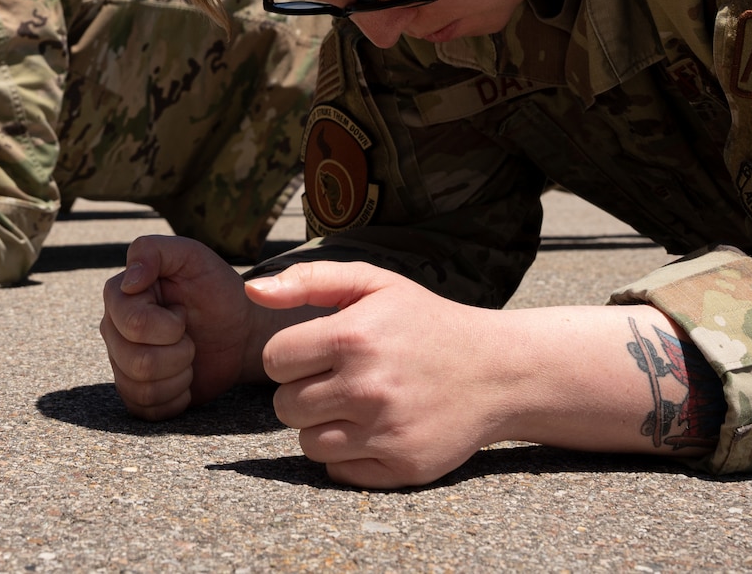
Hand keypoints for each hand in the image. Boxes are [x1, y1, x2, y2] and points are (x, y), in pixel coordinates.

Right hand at [99, 235, 283, 420]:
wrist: (240, 332)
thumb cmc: (216, 290)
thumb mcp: (192, 257)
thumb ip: (154, 251)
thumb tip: (129, 280)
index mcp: (120, 295)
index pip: (133, 323)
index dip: (169, 326)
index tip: (183, 312)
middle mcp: (113, 330)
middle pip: (136, 361)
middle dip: (179, 352)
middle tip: (190, 337)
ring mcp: (121, 364)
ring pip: (141, 388)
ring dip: (180, 375)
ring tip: (189, 357)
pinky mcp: (136, 394)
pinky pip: (147, 410)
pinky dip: (176, 399)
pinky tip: (185, 380)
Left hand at [248, 262, 523, 488]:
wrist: (499, 370)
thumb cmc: (426, 322)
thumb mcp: (375, 284)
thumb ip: (309, 281)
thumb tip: (252, 291)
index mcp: (353, 336)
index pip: (274, 360)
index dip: (292, 355)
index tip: (321, 351)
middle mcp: (366, 387)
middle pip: (284, 406)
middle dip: (306, 391)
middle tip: (342, 379)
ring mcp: (384, 431)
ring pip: (307, 442)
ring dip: (323, 425)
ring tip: (358, 404)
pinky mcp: (401, 465)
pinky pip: (337, 471)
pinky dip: (348, 455)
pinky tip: (376, 430)